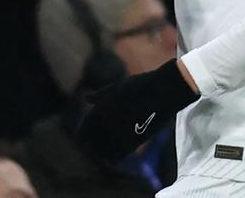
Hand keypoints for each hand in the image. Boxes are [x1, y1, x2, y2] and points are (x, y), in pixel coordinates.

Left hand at [75, 59, 198, 164]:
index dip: (82, 136)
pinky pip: (118, 155)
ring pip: (102, 151)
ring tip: (100, 155)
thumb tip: (87, 98)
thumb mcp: (117, 86)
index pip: (85, 128)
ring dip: (99, 154)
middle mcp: (108, 121)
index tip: (81, 140)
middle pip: (92, 142)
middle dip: (89, 146)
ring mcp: (122, 131)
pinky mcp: (136, 140)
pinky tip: (111, 159)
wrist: (163, 90)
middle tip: (89, 149)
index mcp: (102, 108)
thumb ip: (101, 95)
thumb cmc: (140, 85)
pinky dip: (112, 158)